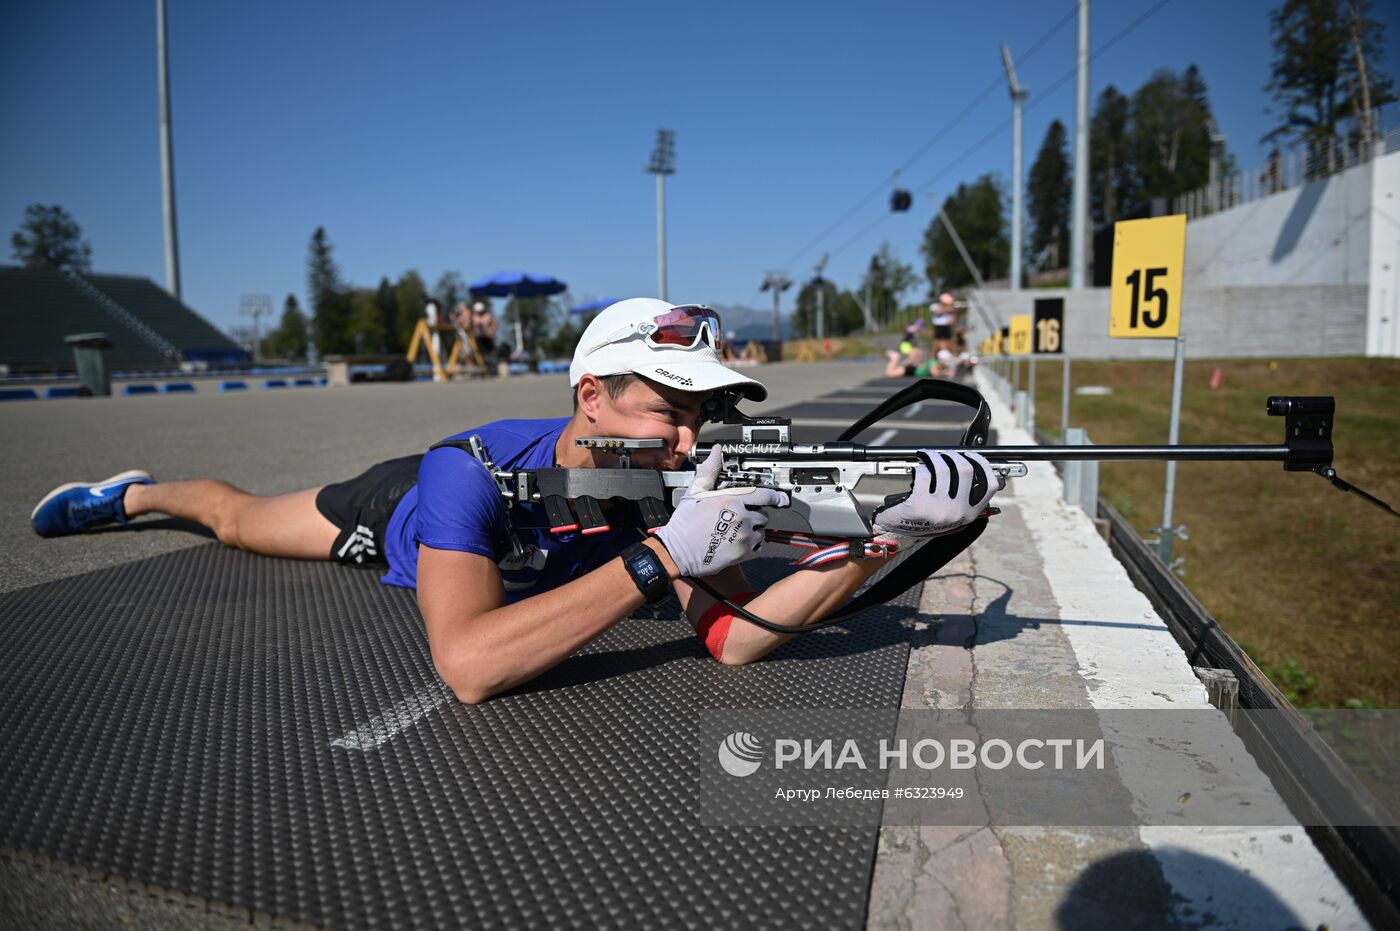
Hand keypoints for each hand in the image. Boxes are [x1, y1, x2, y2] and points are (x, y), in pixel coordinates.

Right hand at [656, 448, 789, 576]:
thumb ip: (710, 470)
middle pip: (763, 514)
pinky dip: (752, 546)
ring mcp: (744, 537)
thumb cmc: (684, 524)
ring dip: (754, 530)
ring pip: (761, 531)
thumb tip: (717, 452)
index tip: (777, 497)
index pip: (763, 495)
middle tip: (739, 517)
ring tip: (736, 531)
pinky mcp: (743, 554)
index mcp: (731, 501)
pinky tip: (738, 543)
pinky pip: (758, 548)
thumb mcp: (695, 492)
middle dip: (754, 514)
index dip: (773, 496)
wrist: (677, 552)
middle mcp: (741, 518)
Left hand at [873, 451, 1000, 541]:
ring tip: (928, 456)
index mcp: (969, 513)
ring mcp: (939, 509)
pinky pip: (924, 474)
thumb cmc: (924, 519)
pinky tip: (918, 469)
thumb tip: (970, 466)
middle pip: (965, 470)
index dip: (983, 465)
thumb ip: (964, 496)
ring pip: (943, 469)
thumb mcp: (951, 513)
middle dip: (953, 455)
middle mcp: (957, 512)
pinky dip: (920, 468)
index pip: (989, 486)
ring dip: (934, 457)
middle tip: (943, 455)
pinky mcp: (920, 504)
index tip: (972, 456)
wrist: (898, 533)